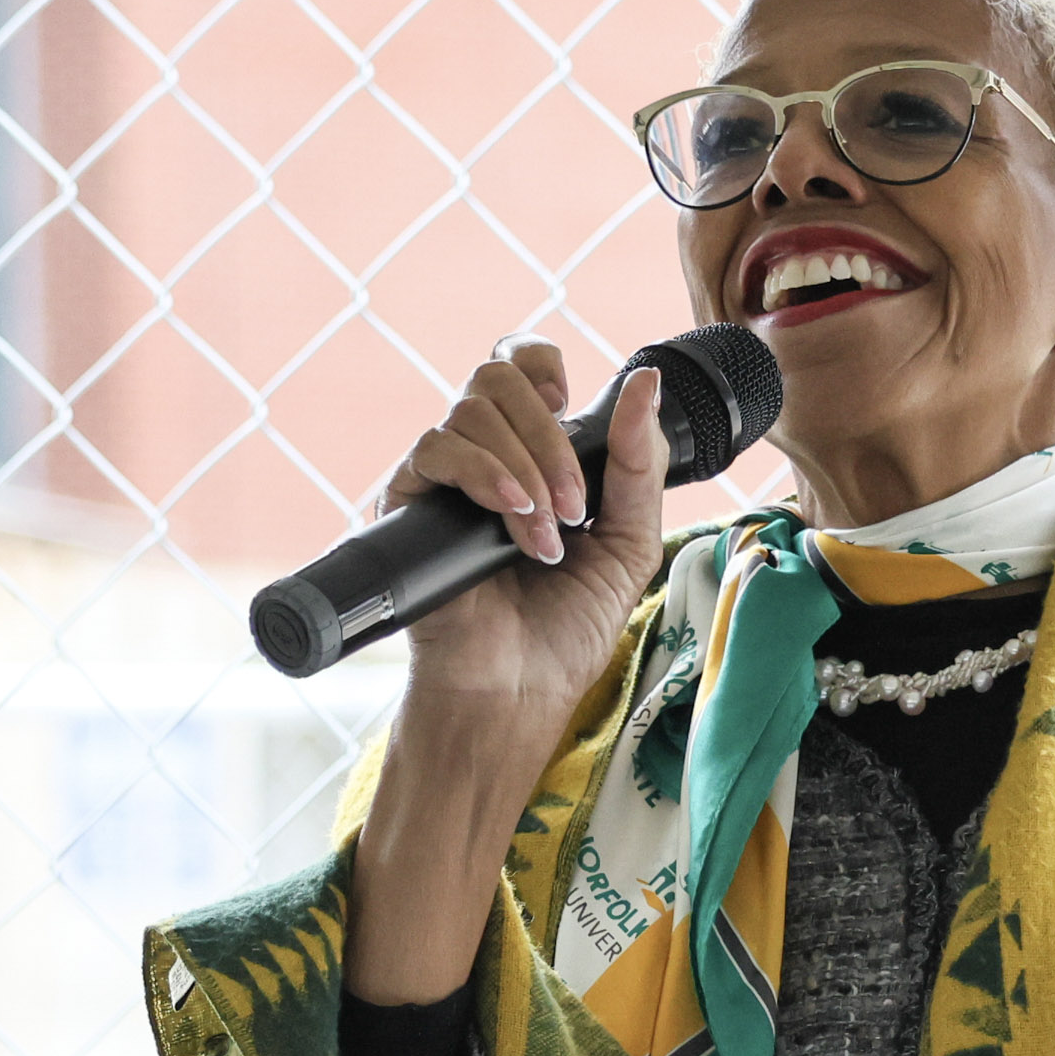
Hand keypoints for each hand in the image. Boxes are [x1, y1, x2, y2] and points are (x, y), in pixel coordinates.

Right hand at [383, 340, 673, 724]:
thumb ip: (639, 466)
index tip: (572, 409)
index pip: (519, 365)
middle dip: (550, 434)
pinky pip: (436, 448)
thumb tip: (645, 384)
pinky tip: (513, 516)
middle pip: (497, 376)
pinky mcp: (409, 504)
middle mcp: (482, 454)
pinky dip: (485, 474)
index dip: (543, 368)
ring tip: (547, 534)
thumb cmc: (567, 627)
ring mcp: (444, 478)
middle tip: (576, 506)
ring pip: (472, 409)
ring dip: (527, 467)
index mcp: (531, 452)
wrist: (518, 690)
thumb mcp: (630, 542)